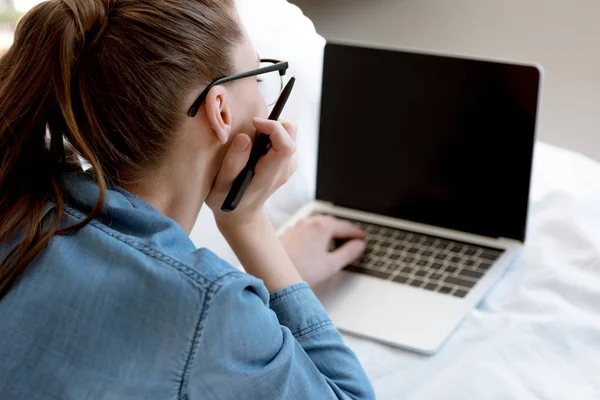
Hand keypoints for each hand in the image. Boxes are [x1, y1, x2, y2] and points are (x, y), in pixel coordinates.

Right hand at [206, 117, 296, 232]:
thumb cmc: (227, 201)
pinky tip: (255, 148)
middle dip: (273, 124)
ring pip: (289, 134)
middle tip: (252, 129)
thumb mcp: (221, 185)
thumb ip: (233, 163)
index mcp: (270, 174)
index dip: (273, 128)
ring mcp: (286, 166)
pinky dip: (270, 136)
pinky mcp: (284, 163)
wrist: (241, 215)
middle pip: (291, 134)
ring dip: (271, 130)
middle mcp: (283, 169)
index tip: (254, 123)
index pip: (286, 146)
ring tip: (251, 141)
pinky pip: (283, 140)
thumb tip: (245, 138)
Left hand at [279, 215, 365, 285]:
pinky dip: (318, 233)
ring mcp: (298, 226)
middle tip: (353, 238)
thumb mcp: (331, 264)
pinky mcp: (290, 233)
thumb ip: (348, 253)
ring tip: (337, 240)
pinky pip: (309, 229)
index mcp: (323, 227)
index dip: (357, 233)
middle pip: (333, 223)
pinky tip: (317, 244)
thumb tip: (359, 246)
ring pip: (319, 224)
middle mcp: (310, 222)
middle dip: (344, 230)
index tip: (363, 237)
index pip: (346, 227)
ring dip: (330, 231)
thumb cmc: (299, 269)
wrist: (271, 271)